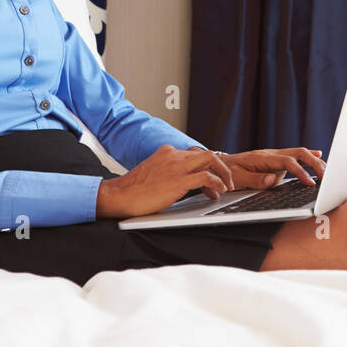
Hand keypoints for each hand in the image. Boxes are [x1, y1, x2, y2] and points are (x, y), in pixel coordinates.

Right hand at [97, 145, 234, 218]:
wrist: (119, 195)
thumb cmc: (133, 189)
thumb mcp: (154, 172)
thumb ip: (169, 171)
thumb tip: (185, 182)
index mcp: (167, 152)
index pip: (195, 154)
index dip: (206, 167)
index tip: (211, 179)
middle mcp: (173, 155)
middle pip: (206, 154)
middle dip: (220, 166)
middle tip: (227, 180)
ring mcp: (177, 166)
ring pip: (210, 160)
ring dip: (223, 174)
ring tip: (227, 187)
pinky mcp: (179, 180)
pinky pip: (207, 177)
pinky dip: (217, 183)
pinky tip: (219, 191)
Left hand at [216, 147, 325, 190]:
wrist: (221, 164)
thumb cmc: (229, 172)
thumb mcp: (239, 178)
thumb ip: (256, 179)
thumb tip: (274, 180)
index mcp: (263, 158)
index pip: (288, 162)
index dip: (301, 172)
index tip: (310, 183)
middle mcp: (272, 154)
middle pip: (299, 153)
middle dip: (315, 163)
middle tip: (326, 177)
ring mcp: (275, 156)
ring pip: (300, 153)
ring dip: (314, 161)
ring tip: (327, 171)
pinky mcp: (276, 161)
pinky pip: (295, 156)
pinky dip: (308, 157)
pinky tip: (319, 157)